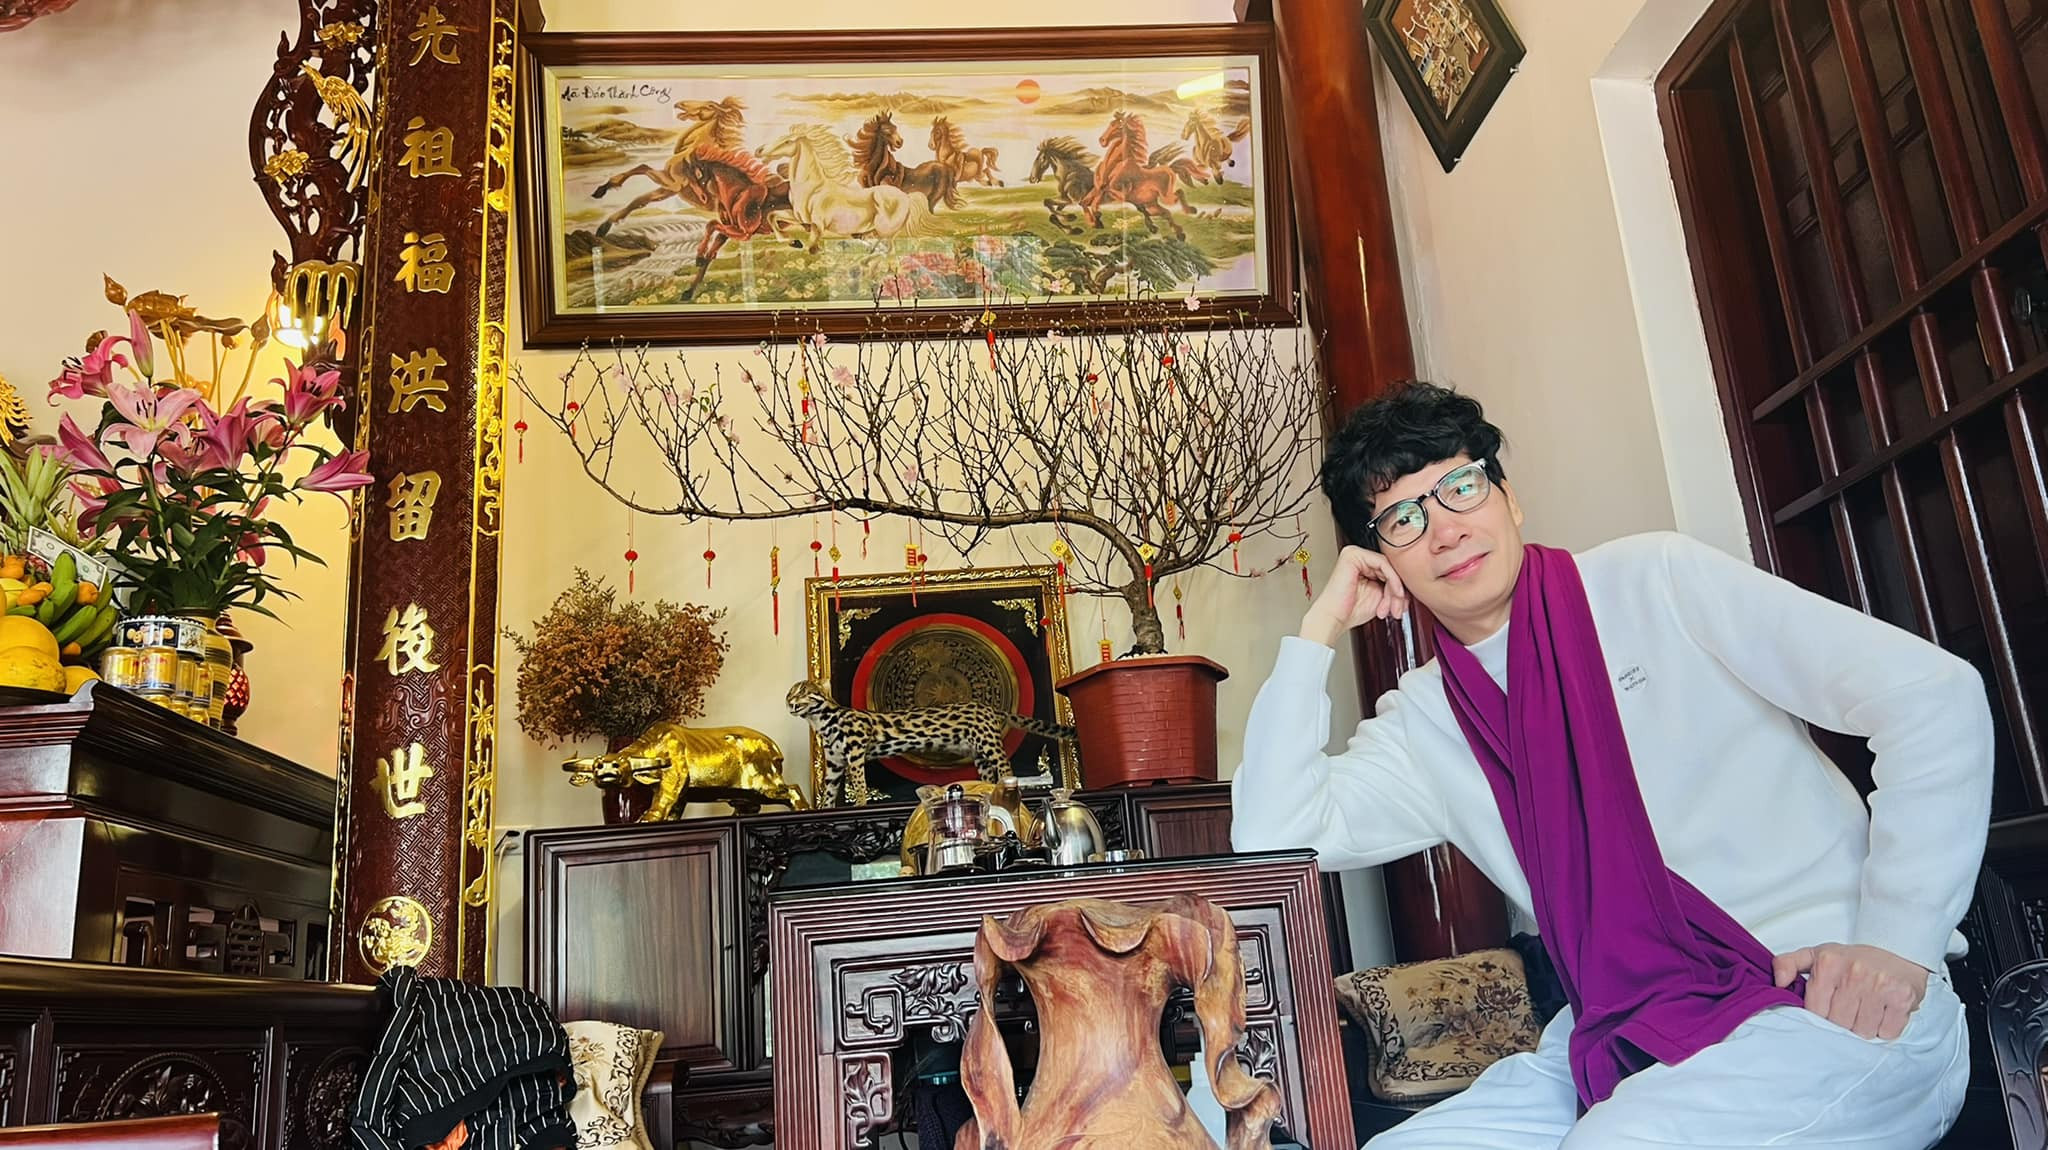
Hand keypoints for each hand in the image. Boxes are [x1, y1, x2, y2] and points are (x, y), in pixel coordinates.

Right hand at [1299, 546, 1407, 647]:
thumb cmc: (1351, 611)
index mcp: (1363, 566)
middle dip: (1398, 592)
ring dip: (1395, 590)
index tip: (1401, 606)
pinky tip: (1391, 595)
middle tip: (1396, 609)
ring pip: (1389, 567)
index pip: (1390, 570)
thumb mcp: (1381, 597)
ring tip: (1390, 607)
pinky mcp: (1353, 555)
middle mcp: (1358, 558)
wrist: (1334, 619)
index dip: (1399, 589)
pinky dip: (1393, 581)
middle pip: (1391, 569)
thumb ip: (1394, 587)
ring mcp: (1355, 554)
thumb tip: (1410, 586)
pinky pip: (1384, 564)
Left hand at [1773, 943, 1928, 1039]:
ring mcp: (1879, 986)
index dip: (1822, 1016)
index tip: (1829, 1009)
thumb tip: (1778, 981)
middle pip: (1839, 1024)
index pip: (1816, 1011)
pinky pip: (1887, 1032)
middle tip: (1851, 1008)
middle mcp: (1853, 974)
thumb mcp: (1817, 954)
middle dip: (1844, 1022)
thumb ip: (1789, 963)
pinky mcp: (1902, 999)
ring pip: (1863, 1031)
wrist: (1897, 948)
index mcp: (1828, 964)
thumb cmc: (1854, 958)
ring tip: (1867, 1009)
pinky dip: (1885, 1029)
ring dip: (1865, 1027)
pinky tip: (1883, 1012)